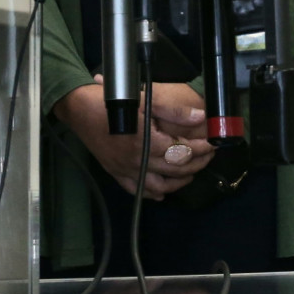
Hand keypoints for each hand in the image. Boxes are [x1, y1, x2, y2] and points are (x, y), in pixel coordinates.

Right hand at [54, 78, 214, 200]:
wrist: (79, 109)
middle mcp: (138, 162)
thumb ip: (174, 112)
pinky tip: (162, 191)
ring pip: (160, 186)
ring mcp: (126, 170)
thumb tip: (200, 118)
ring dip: (179, 181)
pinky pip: (138, 190)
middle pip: (176, 170)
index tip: (214, 143)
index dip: (202, 148)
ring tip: (191, 172)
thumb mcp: (146, 101)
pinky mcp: (116, 173)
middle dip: (197, 163)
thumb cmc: (112, 101)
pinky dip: (153, 193)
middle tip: (209, 156)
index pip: (183, 151)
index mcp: (147, 143)